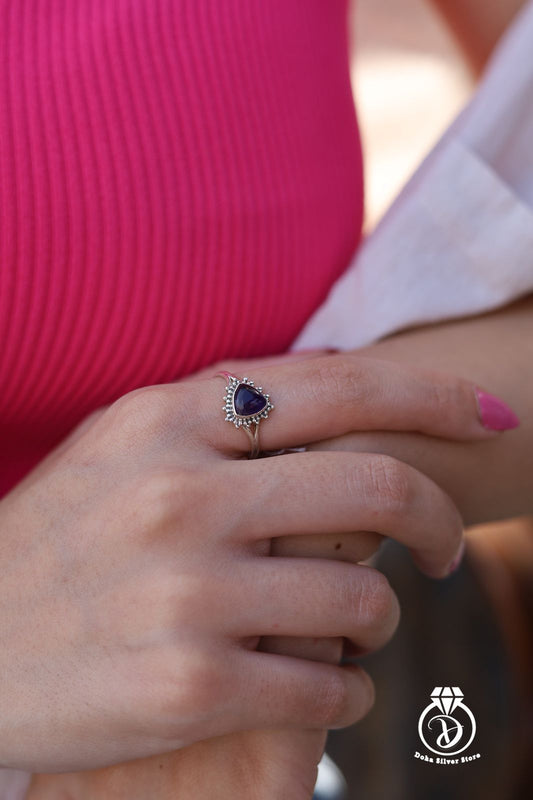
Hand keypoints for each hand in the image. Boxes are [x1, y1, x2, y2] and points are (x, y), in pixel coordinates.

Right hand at [1, 352, 492, 774]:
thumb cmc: (59, 541)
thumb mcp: (121, 445)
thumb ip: (219, 410)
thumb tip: (334, 383)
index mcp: (166, 423)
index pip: (337, 388)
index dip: (430, 396)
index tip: (486, 416)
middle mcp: (180, 498)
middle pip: (376, 488)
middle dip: (440, 517)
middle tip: (450, 546)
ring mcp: (186, 595)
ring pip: (365, 601)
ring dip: (383, 619)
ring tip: (358, 627)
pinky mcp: (189, 689)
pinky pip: (329, 688)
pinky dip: (349, 689)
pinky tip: (326, 684)